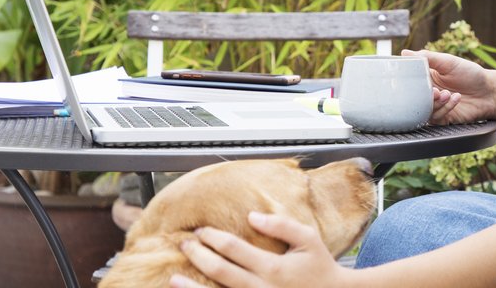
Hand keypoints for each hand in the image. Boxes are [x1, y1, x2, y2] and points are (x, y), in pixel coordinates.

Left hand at [172, 212, 352, 287]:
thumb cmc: (321, 268)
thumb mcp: (309, 240)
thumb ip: (281, 225)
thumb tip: (252, 216)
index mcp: (273, 267)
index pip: (233, 248)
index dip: (213, 238)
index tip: (201, 231)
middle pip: (220, 271)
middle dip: (198, 256)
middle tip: (185, 245)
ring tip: (175, 279)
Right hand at [402, 49, 495, 124]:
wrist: (489, 91)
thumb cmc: (470, 74)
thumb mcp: (448, 62)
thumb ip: (427, 57)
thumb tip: (404, 53)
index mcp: (426, 79)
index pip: (409, 82)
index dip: (409, 83)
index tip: (414, 81)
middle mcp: (429, 94)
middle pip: (414, 99)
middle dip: (424, 96)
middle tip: (435, 91)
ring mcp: (436, 107)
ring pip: (424, 110)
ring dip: (436, 103)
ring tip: (448, 94)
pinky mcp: (444, 118)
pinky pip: (436, 118)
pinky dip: (445, 108)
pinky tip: (456, 98)